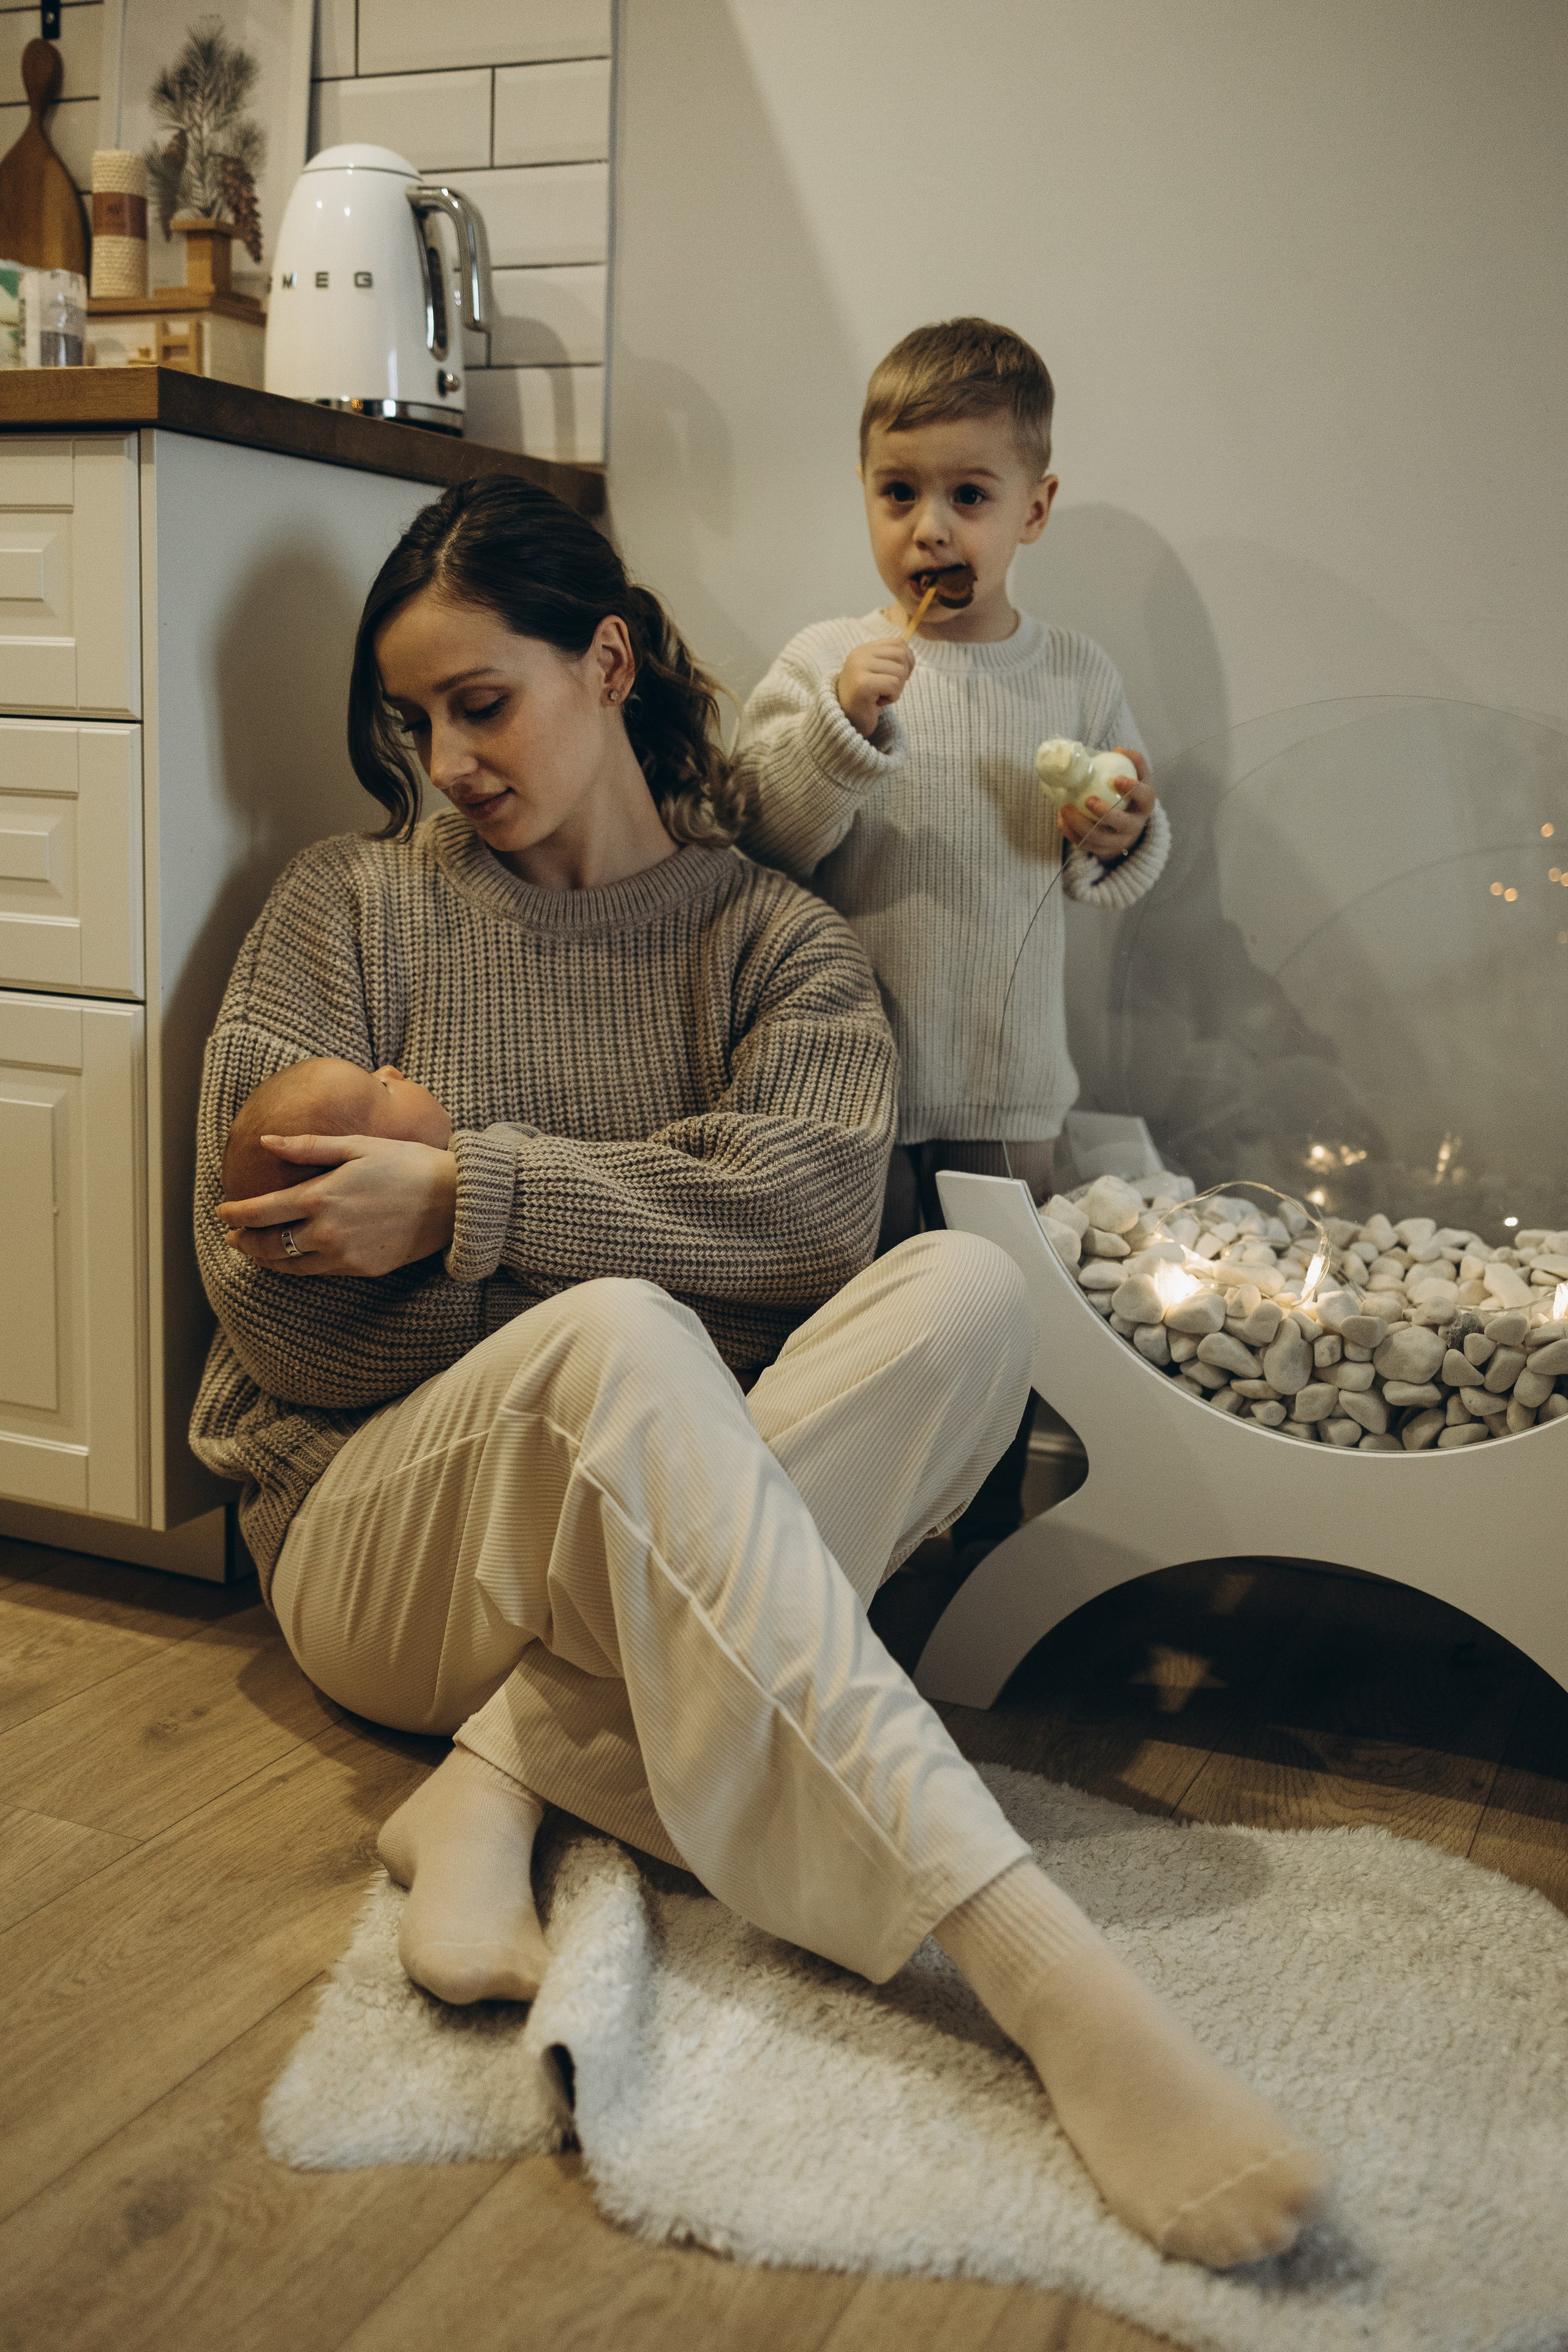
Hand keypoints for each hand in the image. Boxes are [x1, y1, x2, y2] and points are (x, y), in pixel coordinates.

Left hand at [217, 1133, 458, 1277]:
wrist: (453, 1201)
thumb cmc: (406, 1163)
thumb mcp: (356, 1145)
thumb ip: (308, 1147)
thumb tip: (266, 1141)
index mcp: (320, 1196)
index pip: (260, 1212)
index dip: (235, 1214)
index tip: (222, 1212)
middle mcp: (325, 1232)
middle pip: (267, 1245)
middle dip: (244, 1241)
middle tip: (233, 1236)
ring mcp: (343, 1256)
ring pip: (289, 1266)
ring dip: (266, 1259)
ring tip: (256, 1250)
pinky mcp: (361, 1269)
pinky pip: (319, 1272)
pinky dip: (298, 1266)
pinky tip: (295, 1257)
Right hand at [835, 637, 913, 739]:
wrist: (847, 723)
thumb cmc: (867, 700)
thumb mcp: (878, 674)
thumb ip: (891, 660)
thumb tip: (909, 653)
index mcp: (863, 650)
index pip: (898, 643)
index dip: (907, 661)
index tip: (897, 678)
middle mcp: (859, 655)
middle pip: (902, 655)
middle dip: (903, 676)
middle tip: (888, 690)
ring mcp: (859, 668)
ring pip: (900, 671)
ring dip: (897, 689)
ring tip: (880, 697)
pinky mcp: (863, 684)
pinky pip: (894, 684)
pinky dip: (892, 698)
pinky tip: (877, 703)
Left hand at [1058, 749, 1154, 861]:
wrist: (1126, 826)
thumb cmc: (1128, 796)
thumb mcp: (1137, 778)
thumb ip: (1132, 763)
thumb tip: (1118, 750)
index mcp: (1145, 806)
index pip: (1145, 797)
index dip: (1133, 789)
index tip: (1116, 779)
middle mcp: (1134, 826)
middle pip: (1122, 824)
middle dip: (1105, 813)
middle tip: (1088, 799)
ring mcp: (1119, 841)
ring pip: (1100, 839)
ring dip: (1081, 825)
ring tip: (1065, 809)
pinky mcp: (1103, 850)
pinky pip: (1085, 844)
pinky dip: (1071, 833)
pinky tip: (1061, 819)